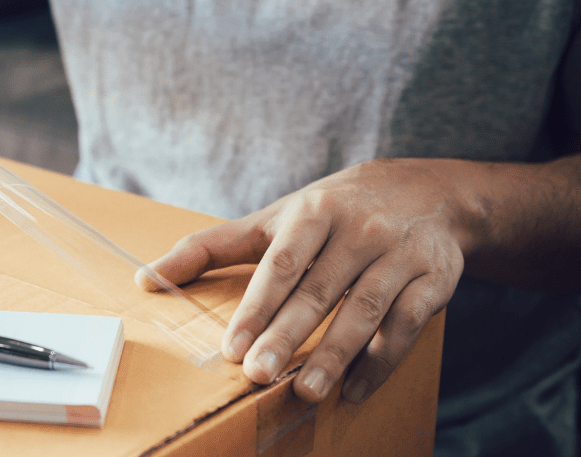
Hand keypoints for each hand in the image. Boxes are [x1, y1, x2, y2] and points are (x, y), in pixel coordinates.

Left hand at [140, 158, 465, 403]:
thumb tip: (145, 278)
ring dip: (336, 355)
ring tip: (305, 391)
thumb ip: (210, 248)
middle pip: (320, 290)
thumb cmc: (330, 211)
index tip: (232, 347)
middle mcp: (359, 230)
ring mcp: (400, 254)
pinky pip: (407, 326)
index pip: (281, 264)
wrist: (425, 189)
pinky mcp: (435, 278)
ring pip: (366, 311)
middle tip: (260, 375)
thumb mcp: (273, 219)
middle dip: (289, 335)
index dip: (257, 307)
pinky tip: (351, 390)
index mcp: (314, 212)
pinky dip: (380, 362)